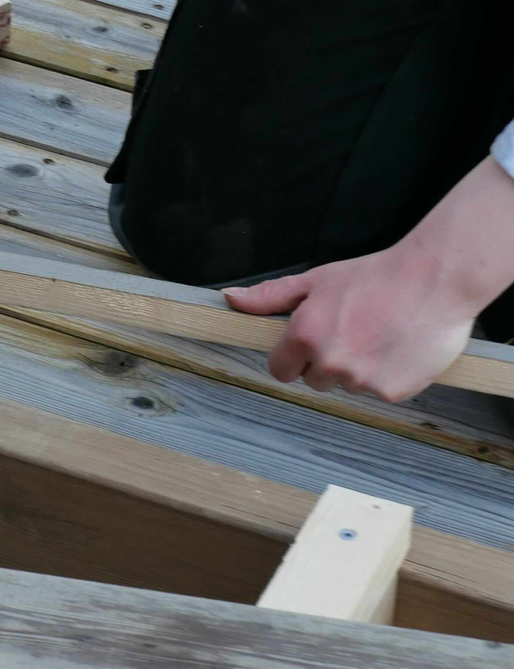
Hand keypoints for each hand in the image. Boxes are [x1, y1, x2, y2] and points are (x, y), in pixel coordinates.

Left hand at [225, 242, 477, 402]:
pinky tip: (400, 347)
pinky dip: (389, 376)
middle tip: (355, 331)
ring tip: (381, 335)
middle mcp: (329, 362)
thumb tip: (231, 299)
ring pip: (347, 386)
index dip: (294, 357)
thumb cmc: (376, 276)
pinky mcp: (392, 391)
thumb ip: (271, 296)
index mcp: (304, 336)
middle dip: (328, 361)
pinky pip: (380, 392)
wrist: (437, 279)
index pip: (281, 370)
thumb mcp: (317, 280)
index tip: (311, 345)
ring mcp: (361, 380)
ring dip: (359, 368)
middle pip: (314, 380)